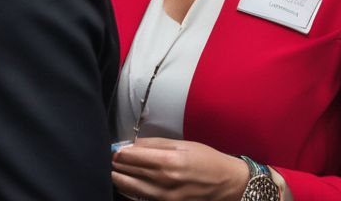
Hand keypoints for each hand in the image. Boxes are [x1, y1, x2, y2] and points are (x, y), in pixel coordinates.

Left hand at [111, 138, 249, 199]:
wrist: (229, 184)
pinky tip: (128, 183)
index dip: (117, 151)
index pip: (129, 156)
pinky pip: (139, 199)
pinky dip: (130, 190)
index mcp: (168, 162)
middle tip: (110, 158)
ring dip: (118, 177)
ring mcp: (164, 197)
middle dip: (114, 164)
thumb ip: (153, 144)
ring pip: (128, 188)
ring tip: (115, 170)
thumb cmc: (207, 160)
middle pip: (125, 172)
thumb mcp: (182, 145)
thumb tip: (129, 144)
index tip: (113, 148)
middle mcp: (164, 182)